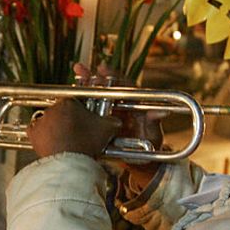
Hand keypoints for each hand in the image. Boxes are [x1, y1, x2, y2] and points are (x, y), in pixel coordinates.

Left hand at [27, 99, 120, 158]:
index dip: (80, 113)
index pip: (74, 103)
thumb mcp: (106, 129)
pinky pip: (36, 131)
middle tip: (75, 130)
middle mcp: (52, 108)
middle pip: (61, 111)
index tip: (83, 120)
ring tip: (65, 139)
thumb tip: (116, 122)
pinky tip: (51, 142)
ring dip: (55, 127)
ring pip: (49, 121)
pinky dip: (42, 136)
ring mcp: (41, 120)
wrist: (69, 162)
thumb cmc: (85, 144)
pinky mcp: (33, 133)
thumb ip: (112, 121)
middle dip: (67, 120)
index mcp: (69, 102)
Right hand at [73, 62, 164, 188]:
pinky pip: (91, 108)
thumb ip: (154, 123)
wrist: (139, 161)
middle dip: (93, 76)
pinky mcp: (101, 121)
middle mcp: (121, 105)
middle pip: (107, 87)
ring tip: (76, 72)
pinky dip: (80, 100)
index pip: (124, 85)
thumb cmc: (150, 147)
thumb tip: (160, 113)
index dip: (113, 76)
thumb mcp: (152, 135)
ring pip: (97, 95)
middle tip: (80, 69)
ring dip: (85, 83)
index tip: (102, 68)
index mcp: (135, 104)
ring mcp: (111, 112)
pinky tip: (69, 93)